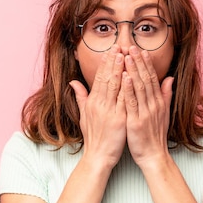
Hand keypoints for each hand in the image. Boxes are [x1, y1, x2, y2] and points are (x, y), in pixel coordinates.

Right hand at [70, 45, 126, 168]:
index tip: (111, 50)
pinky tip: (130, 76)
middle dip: (113, 61)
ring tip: (125, 55)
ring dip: (120, 69)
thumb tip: (73, 82)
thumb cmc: (94, 137)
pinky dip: (126, 88)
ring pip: (114, 86)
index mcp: (92, 102)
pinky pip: (123, 101)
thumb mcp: (84, 115)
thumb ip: (80, 97)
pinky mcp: (118, 120)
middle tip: (119, 45)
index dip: (105, 63)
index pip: (99, 78)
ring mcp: (109, 112)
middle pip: (107, 78)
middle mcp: (99, 104)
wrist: (98, 156)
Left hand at [121, 46, 173, 167]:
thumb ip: (165, 95)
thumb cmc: (155, 135)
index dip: (146, 63)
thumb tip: (170, 78)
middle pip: (146, 79)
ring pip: (139, 87)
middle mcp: (154, 105)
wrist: (154, 155)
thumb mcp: (163, 113)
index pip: (152, 78)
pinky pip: (132, 102)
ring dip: (133, 70)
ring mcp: (146, 113)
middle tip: (131, 46)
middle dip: (138, 61)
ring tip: (127, 56)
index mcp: (158, 102)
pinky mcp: (136, 121)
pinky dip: (128, 89)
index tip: (141, 50)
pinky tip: (124, 77)